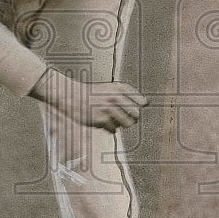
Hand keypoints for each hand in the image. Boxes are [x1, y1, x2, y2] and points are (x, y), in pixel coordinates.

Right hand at [30, 70, 147, 131]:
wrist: (70, 96)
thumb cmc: (92, 93)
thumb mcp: (109, 88)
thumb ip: (126, 94)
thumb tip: (147, 103)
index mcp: (119, 87)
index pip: (142, 101)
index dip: (140, 106)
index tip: (136, 108)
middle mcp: (115, 97)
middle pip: (136, 114)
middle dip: (133, 118)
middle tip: (126, 117)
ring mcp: (108, 109)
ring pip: (127, 124)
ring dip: (122, 124)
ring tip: (113, 119)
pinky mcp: (101, 120)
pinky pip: (113, 130)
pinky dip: (109, 128)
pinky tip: (101, 121)